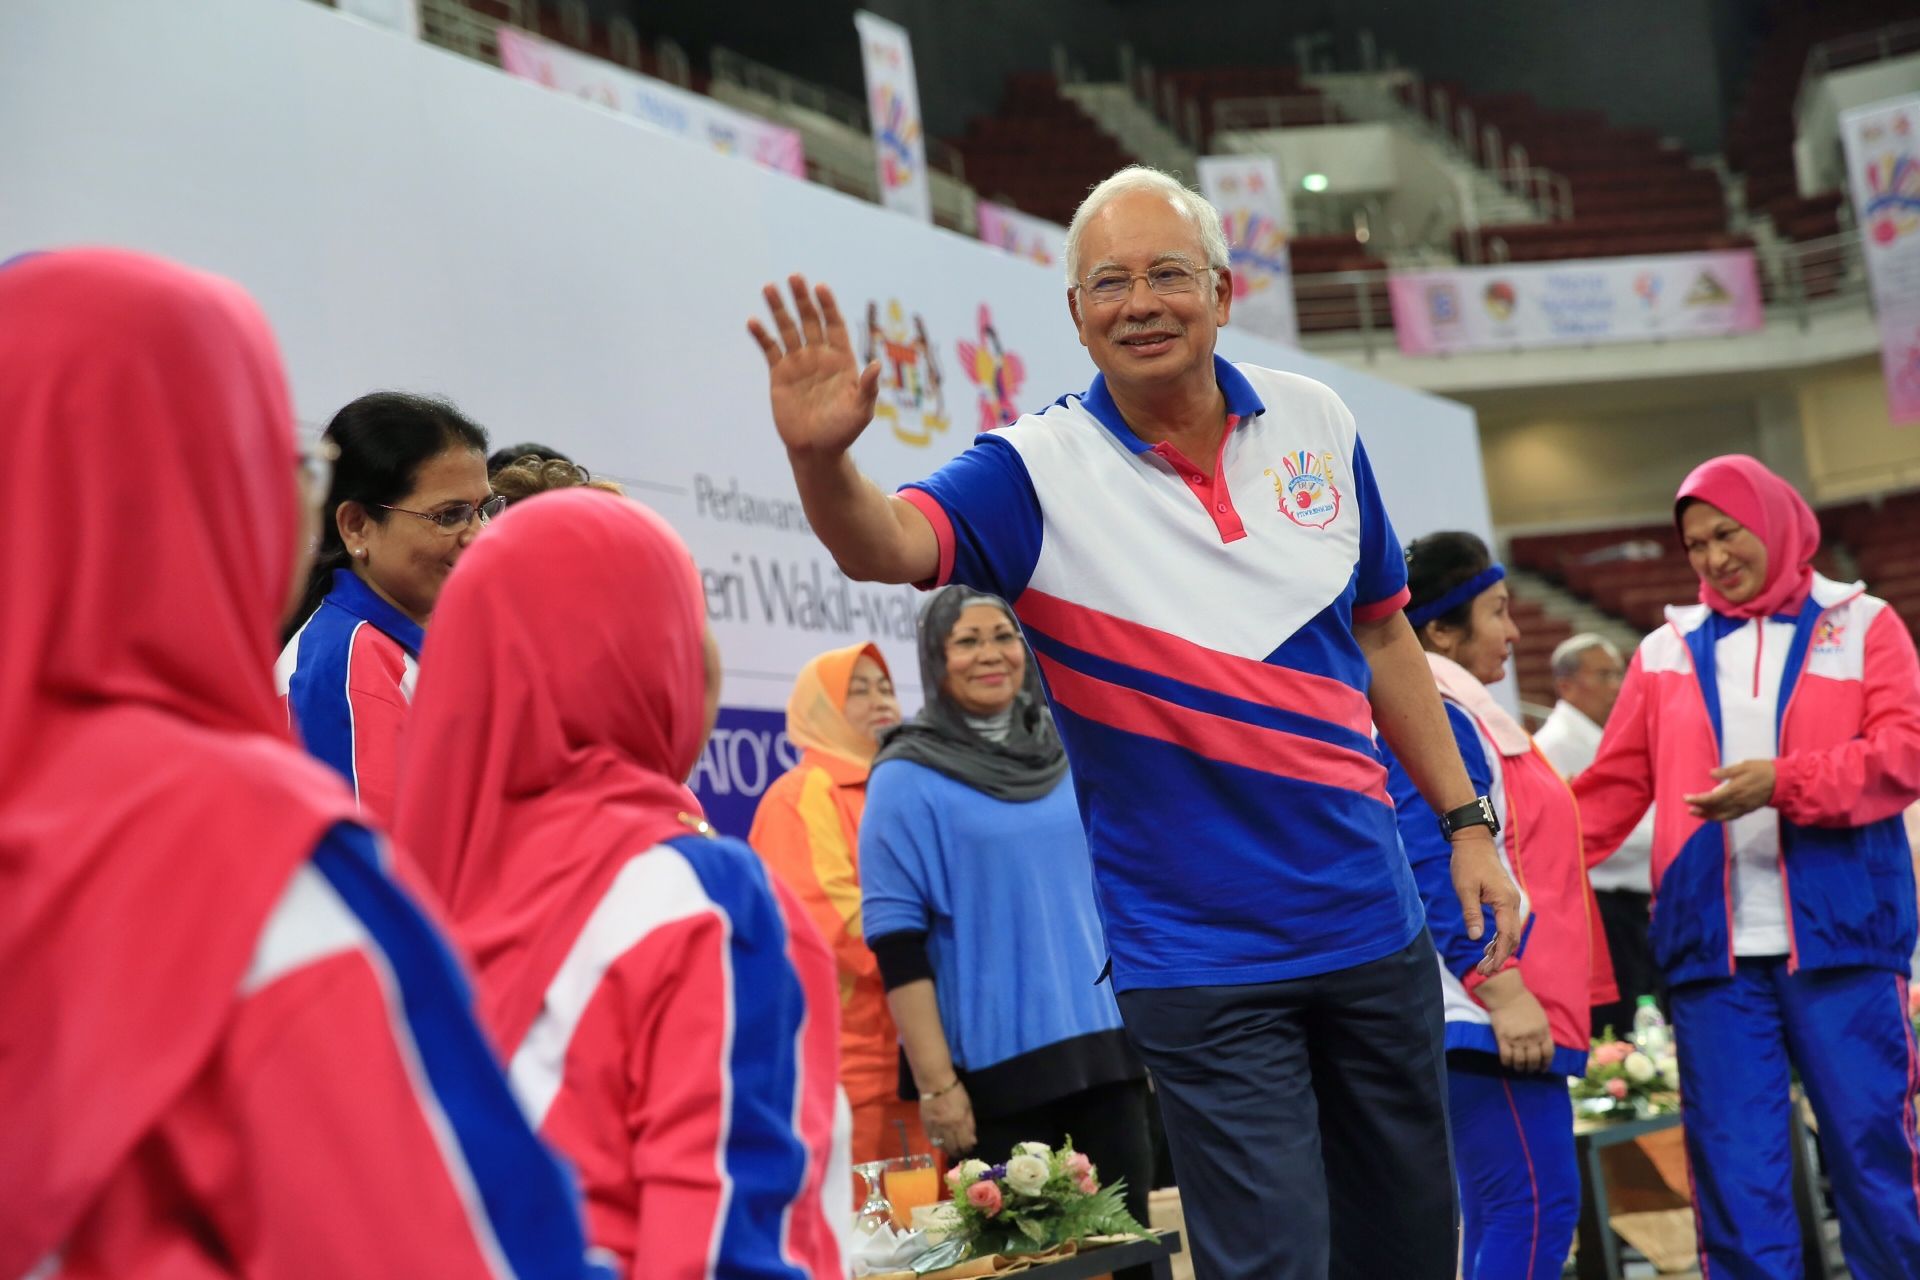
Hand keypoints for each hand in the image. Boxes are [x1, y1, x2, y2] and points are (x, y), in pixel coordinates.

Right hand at [747, 274, 881, 459]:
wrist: (816, 450)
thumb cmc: (843, 431)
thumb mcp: (861, 411)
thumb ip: (867, 388)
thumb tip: (875, 366)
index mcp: (841, 360)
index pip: (835, 325)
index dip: (828, 307)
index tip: (821, 288)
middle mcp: (819, 356)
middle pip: (810, 321)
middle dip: (803, 299)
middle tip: (794, 277)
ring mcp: (798, 363)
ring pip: (788, 329)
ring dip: (779, 309)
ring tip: (769, 288)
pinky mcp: (780, 374)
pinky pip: (770, 350)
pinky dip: (762, 335)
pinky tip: (753, 321)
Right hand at [919, 1080, 975, 1154]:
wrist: (935, 1084)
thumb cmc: (955, 1092)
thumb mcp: (968, 1106)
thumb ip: (970, 1124)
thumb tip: (972, 1140)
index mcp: (960, 1121)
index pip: (965, 1143)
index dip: (968, 1148)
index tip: (969, 1149)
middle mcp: (948, 1127)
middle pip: (954, 1147)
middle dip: (958, 1152)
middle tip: (960, 1153)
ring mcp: (936, 1127)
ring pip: (942, 1146)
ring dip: (948, 1150)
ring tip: (951, 1151)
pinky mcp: (926, 1125)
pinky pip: (932, 1140)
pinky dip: (937, 1144)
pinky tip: (941, 1144)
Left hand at [1449, 829, 1524, 974]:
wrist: (1474, 841)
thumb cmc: (1467, 863)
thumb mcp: (1465, 889)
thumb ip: (1471, 913)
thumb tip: (1475, 938)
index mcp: (1505, 901)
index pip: (1507, 936)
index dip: (1498, 956)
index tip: (1488, 970)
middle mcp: (1513, 902)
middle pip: (1512, 937)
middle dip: (1499, 957)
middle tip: (1483, 971)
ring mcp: (1511, 900)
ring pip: (1510, 932)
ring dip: (1499, 949)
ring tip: (1483, 964)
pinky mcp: (1505, 899)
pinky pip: (1506, 923)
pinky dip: (1498, 938)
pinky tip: (1486, 947)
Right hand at [1477, 970, 1553, 1072]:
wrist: (1507, 994)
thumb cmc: (1525, 1002)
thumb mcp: (1541, 1016)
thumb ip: (1543, 1031)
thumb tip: (1542, 1044)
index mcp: (1543, 1031)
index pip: (1548, 1053)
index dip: (1546, 1064)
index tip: (1542, 1069)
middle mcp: (1532, 1038)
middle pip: (1534, 1060)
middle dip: (1532, 1068)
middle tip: (1529, 1071)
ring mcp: (1517, 1039)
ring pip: (1520, 1061)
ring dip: (1520, 1068)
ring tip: (1519, 1069)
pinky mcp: (1503, 1038)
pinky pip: (1506, 1056)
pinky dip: (1507, 1063)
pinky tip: (1507, 1064)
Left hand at [1685, 759, 1774, 821]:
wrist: (1782, 782)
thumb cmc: (1762, 770)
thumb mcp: (1744, 766)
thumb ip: (1727, 771)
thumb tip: (1711, 774)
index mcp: (1735, 790)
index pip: (1711, 798)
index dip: (1697, 800)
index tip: (1686, 798)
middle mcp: (1737, 802)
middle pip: (1714, 809)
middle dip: (1700, 809)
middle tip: (1688, 807)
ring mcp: (1743, 808)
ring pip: (1722, 816)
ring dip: (1708, 816)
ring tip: (1696, 813)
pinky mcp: (1747, 810)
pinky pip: (1731, 817)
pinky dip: (1720, 817)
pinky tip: (1713, 815)